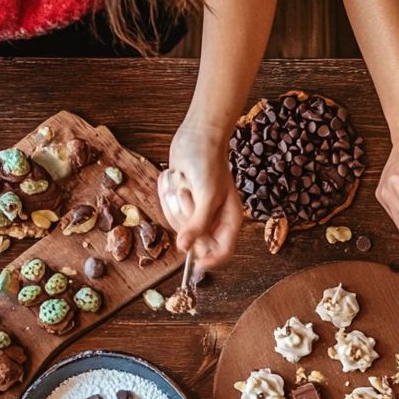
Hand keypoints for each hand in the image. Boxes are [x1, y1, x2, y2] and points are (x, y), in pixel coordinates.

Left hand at [161, 118, 242, 269]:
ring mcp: (198, 212)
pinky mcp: (183, 204)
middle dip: (186, 220)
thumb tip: (185, 249)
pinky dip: (168, 199)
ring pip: (180, 228)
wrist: (196, 135)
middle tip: (187, 195)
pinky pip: (170, 214)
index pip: (223, 253)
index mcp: (229, 220)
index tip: (193, 263)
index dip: (209, 261)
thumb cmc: (208, 162)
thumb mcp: (206, 195)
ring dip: (175, 207)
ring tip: (183, 184)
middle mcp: (214, 220)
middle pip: (196, 242)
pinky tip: (176, 180)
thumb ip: (198, 224)